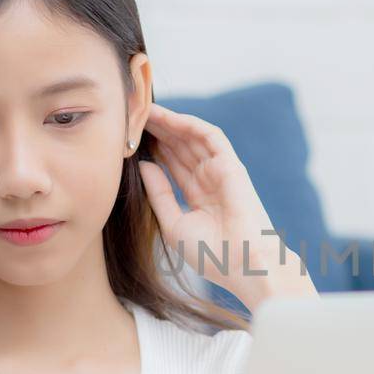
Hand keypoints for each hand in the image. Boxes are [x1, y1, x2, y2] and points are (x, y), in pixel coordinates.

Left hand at [137, 102, 314, 309]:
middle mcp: (210, 180)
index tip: (131, 139)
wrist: (242, 263)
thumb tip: (144, 165)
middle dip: (158, 131)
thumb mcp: (173, 224)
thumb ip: (159, 193)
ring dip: (170, 123)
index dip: (153, 149)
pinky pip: (210, 136)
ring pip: (192, 138)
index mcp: (199, 197)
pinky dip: (190, 124)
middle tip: (134, 116)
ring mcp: (221, 171)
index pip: (173, 165)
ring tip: (146, 110)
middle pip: (180, 147)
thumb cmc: (211, 254)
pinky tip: (169, 117)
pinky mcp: (231, 164)